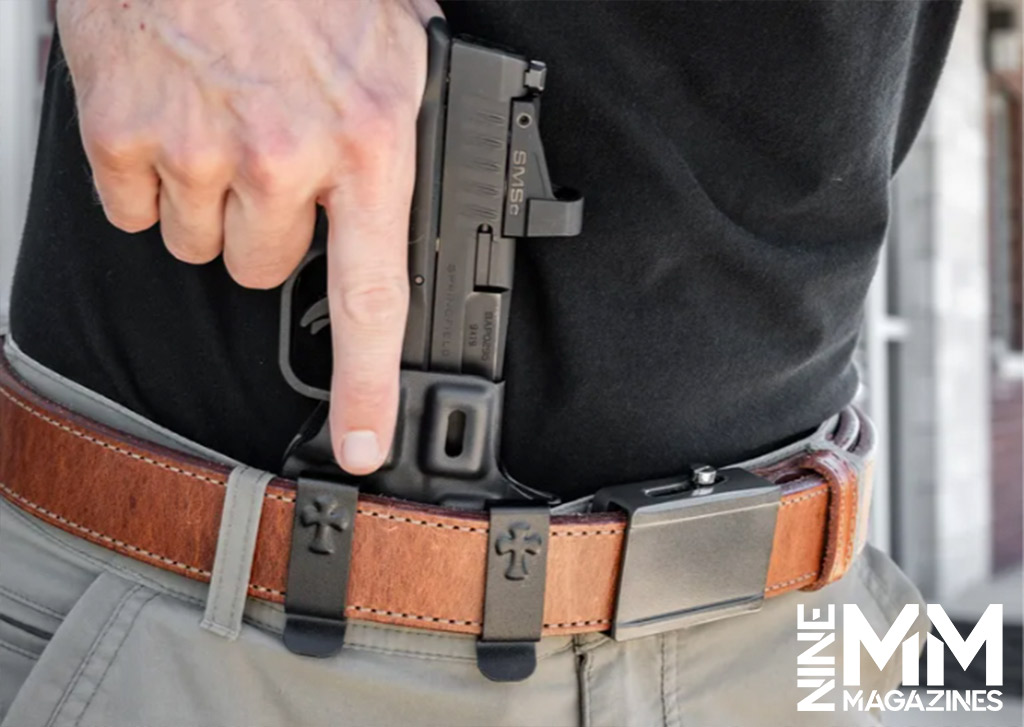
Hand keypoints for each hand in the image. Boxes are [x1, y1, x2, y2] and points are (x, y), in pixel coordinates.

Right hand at [58, 0, 441, 473]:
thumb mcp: (390, 37)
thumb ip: (404, 117)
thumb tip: (421, 163)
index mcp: (367, 139)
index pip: (374, 298)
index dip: (366, 386)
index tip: (359, 443)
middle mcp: (284, 155)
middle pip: (265, 268)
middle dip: (267, 226)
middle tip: (267, 153)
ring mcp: (197, 150)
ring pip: (200, 244)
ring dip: (210, 200)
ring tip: (220, 121)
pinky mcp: (123, 136)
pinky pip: (134, 210)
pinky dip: (147, 177)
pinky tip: (171, 117)